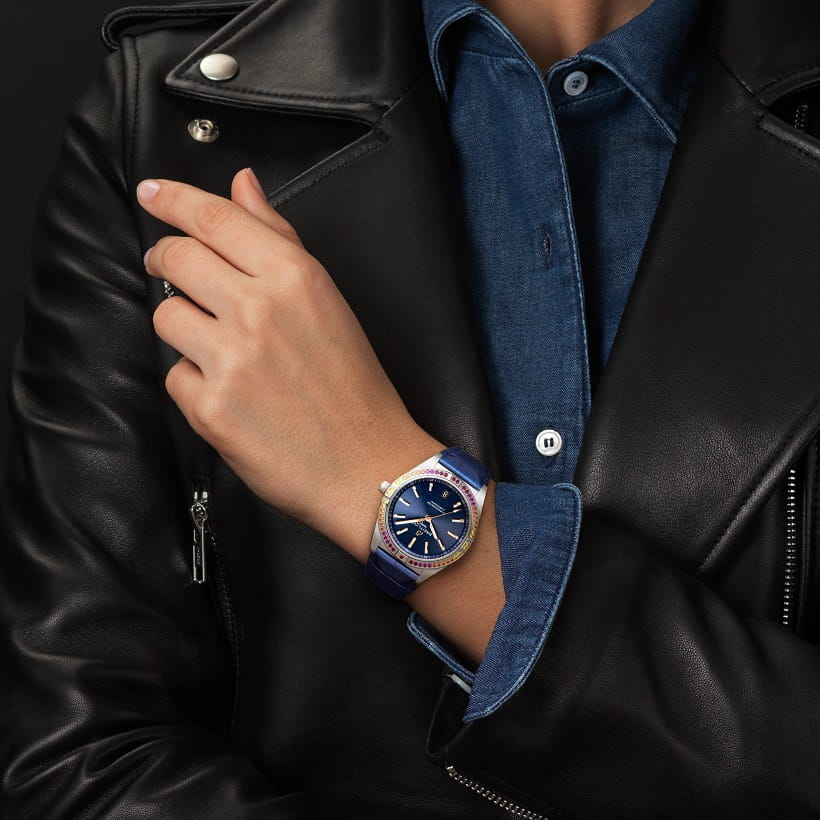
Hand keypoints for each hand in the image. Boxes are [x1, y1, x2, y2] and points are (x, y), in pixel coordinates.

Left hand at [136, 168, 442, 558]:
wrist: (365, 464)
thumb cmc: (353, 384)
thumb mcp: (328, 300)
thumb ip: (278, 238)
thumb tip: (242, 184)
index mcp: (293, 277)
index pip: (213, 218)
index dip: (171, 198)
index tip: (151, 192)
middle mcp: (258, 310)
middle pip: (175, 258)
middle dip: (165, 258)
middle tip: (172, 268)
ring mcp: (231, 360)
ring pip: (165, 315)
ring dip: (184, 327)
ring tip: (221, 348)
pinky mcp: (210, 408)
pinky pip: (175, 374)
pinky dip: (194, 382)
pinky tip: (231, 394)